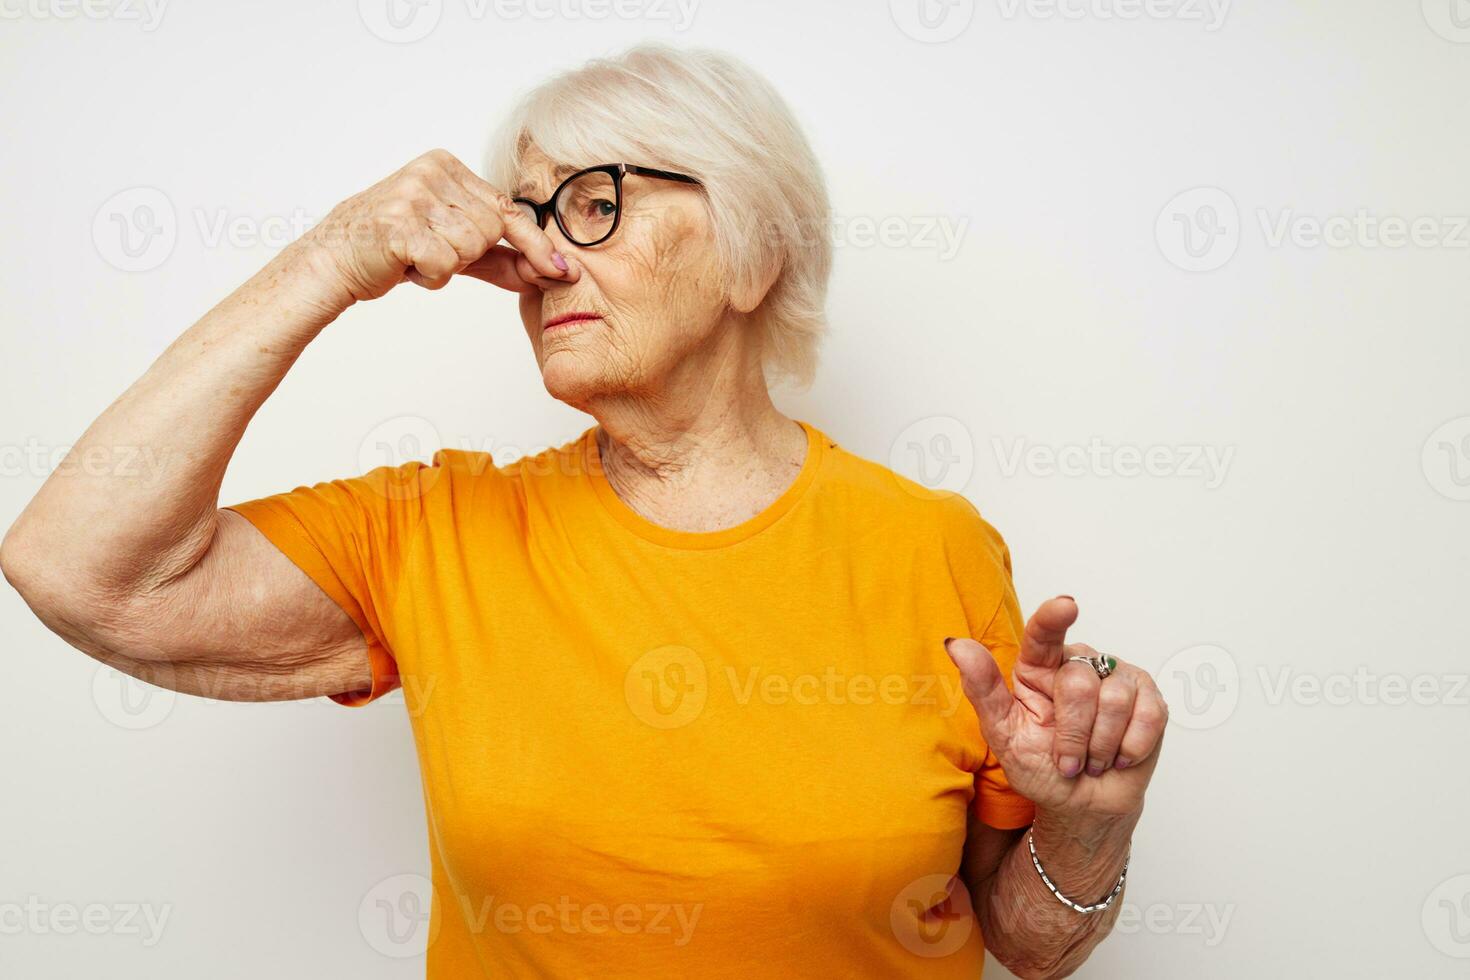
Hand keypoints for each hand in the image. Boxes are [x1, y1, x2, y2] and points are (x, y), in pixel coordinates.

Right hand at [287, 148, 575, 306]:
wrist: (334, 259)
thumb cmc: (394, 249)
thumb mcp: (452, 246)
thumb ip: (500, 257)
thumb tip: (551, 271)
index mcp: (447, 166)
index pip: (506, 208)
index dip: (535, 243)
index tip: (563, 270)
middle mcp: (432, 172)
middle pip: (490, 231)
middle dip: (468, 255)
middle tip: (430, 250)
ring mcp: (414, 195)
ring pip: (470, 248)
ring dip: (446, 266)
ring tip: (415, 255)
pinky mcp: (399, 224)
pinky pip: (445, 265)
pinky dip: (430, 277)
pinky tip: (404, 264)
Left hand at [945, 597, 1166, 817]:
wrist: (1082, 805)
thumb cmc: (1041, 767)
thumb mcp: (1004, 735)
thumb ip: (983, 689)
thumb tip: (955, 644)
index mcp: (1039, 666)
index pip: (1043, 634)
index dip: (1053, 618)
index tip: (1064, 607)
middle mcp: (1080, 663)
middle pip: (1079, 684)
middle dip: (1072, 735)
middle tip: (1067, 760)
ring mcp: (1118, 678)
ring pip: (1114, 700)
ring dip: (1099, 746)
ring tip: (1091, 759)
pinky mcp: (1151, 699)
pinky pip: (1148, 716)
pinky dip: (1129, 749)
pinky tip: (1119, 756)